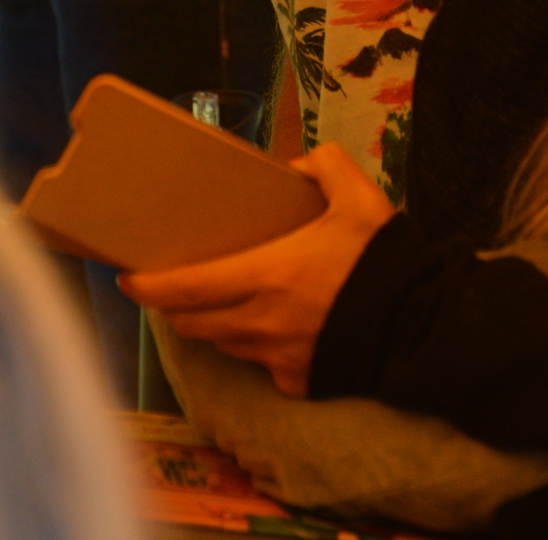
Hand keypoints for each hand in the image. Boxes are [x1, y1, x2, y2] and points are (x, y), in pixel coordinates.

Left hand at [119, 143, 394, 397]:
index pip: (188, 288)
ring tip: (214, 300)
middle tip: (169, 284)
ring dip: (209, 324)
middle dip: (172, 304)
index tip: (127, 276)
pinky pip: (258, 364)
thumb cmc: (380, 259)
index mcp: (267, 276)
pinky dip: (252, 345)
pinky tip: (267, 326)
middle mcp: (261, 323)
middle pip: (192, 322)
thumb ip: (325, 166)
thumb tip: (297, 166)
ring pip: (221, 344)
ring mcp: (276, 358)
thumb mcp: (358, 196)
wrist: (420, 323)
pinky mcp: (295, 382)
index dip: (149, 286)